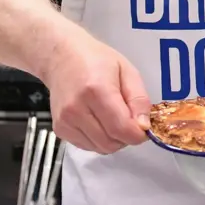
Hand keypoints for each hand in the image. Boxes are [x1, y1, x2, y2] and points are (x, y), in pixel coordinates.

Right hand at [42, 25, 150, 153]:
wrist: (62, 56)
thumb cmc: (97, 60)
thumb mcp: (127, 71)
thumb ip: (139, 100)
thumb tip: (144, 127)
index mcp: (97, 90)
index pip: (122, 129)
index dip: (138, 134)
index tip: (143, 128)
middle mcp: (77, 108)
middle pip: (111, 143)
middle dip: (125, 137)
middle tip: (128, 120)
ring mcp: (66, 121)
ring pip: (100, 148)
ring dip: (112, 140)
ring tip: (112, 118)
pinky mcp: (60, 129)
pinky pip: (87, 146)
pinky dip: (98, 140)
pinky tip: (98, 121)